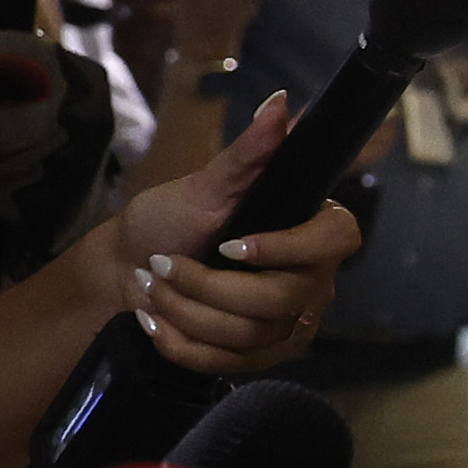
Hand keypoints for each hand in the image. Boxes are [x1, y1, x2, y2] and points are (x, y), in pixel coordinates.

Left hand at [112, 92, 367, 373]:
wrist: (131, 266)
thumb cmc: (172, 217)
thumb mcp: (205, 184)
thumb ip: (248, 153)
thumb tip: (280, 103)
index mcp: (313, 228)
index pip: (336, 240)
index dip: (287, 248)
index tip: (229, 244)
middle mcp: (313, 279)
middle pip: (280, 300)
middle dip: (206, 286)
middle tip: (160, 266)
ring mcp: (288, 323)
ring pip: (249, 335)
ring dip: (185, 311)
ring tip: (150, 286)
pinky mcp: (259, 356)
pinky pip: (227, 364)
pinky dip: (180, 343)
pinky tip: (153, 321)